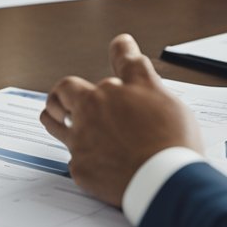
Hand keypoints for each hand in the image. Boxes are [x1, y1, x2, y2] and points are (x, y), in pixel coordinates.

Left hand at [41, 34, 203, 206]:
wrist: (164, 181)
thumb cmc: (171, 141)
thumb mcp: (164, 96)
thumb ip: (139, 72)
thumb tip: (124, 47)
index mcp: (115, 89)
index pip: (119, 59)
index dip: (121, 49)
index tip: (122, 44)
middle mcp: (93, 109)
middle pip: (66, 90)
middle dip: (64, 91)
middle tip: (65, 98)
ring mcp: (82, 140)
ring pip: (55, 123)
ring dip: (55, 118)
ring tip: (56, 118)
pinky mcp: (80, 168)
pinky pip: (73, 158)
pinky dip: (82, 156)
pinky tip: (93, 159)